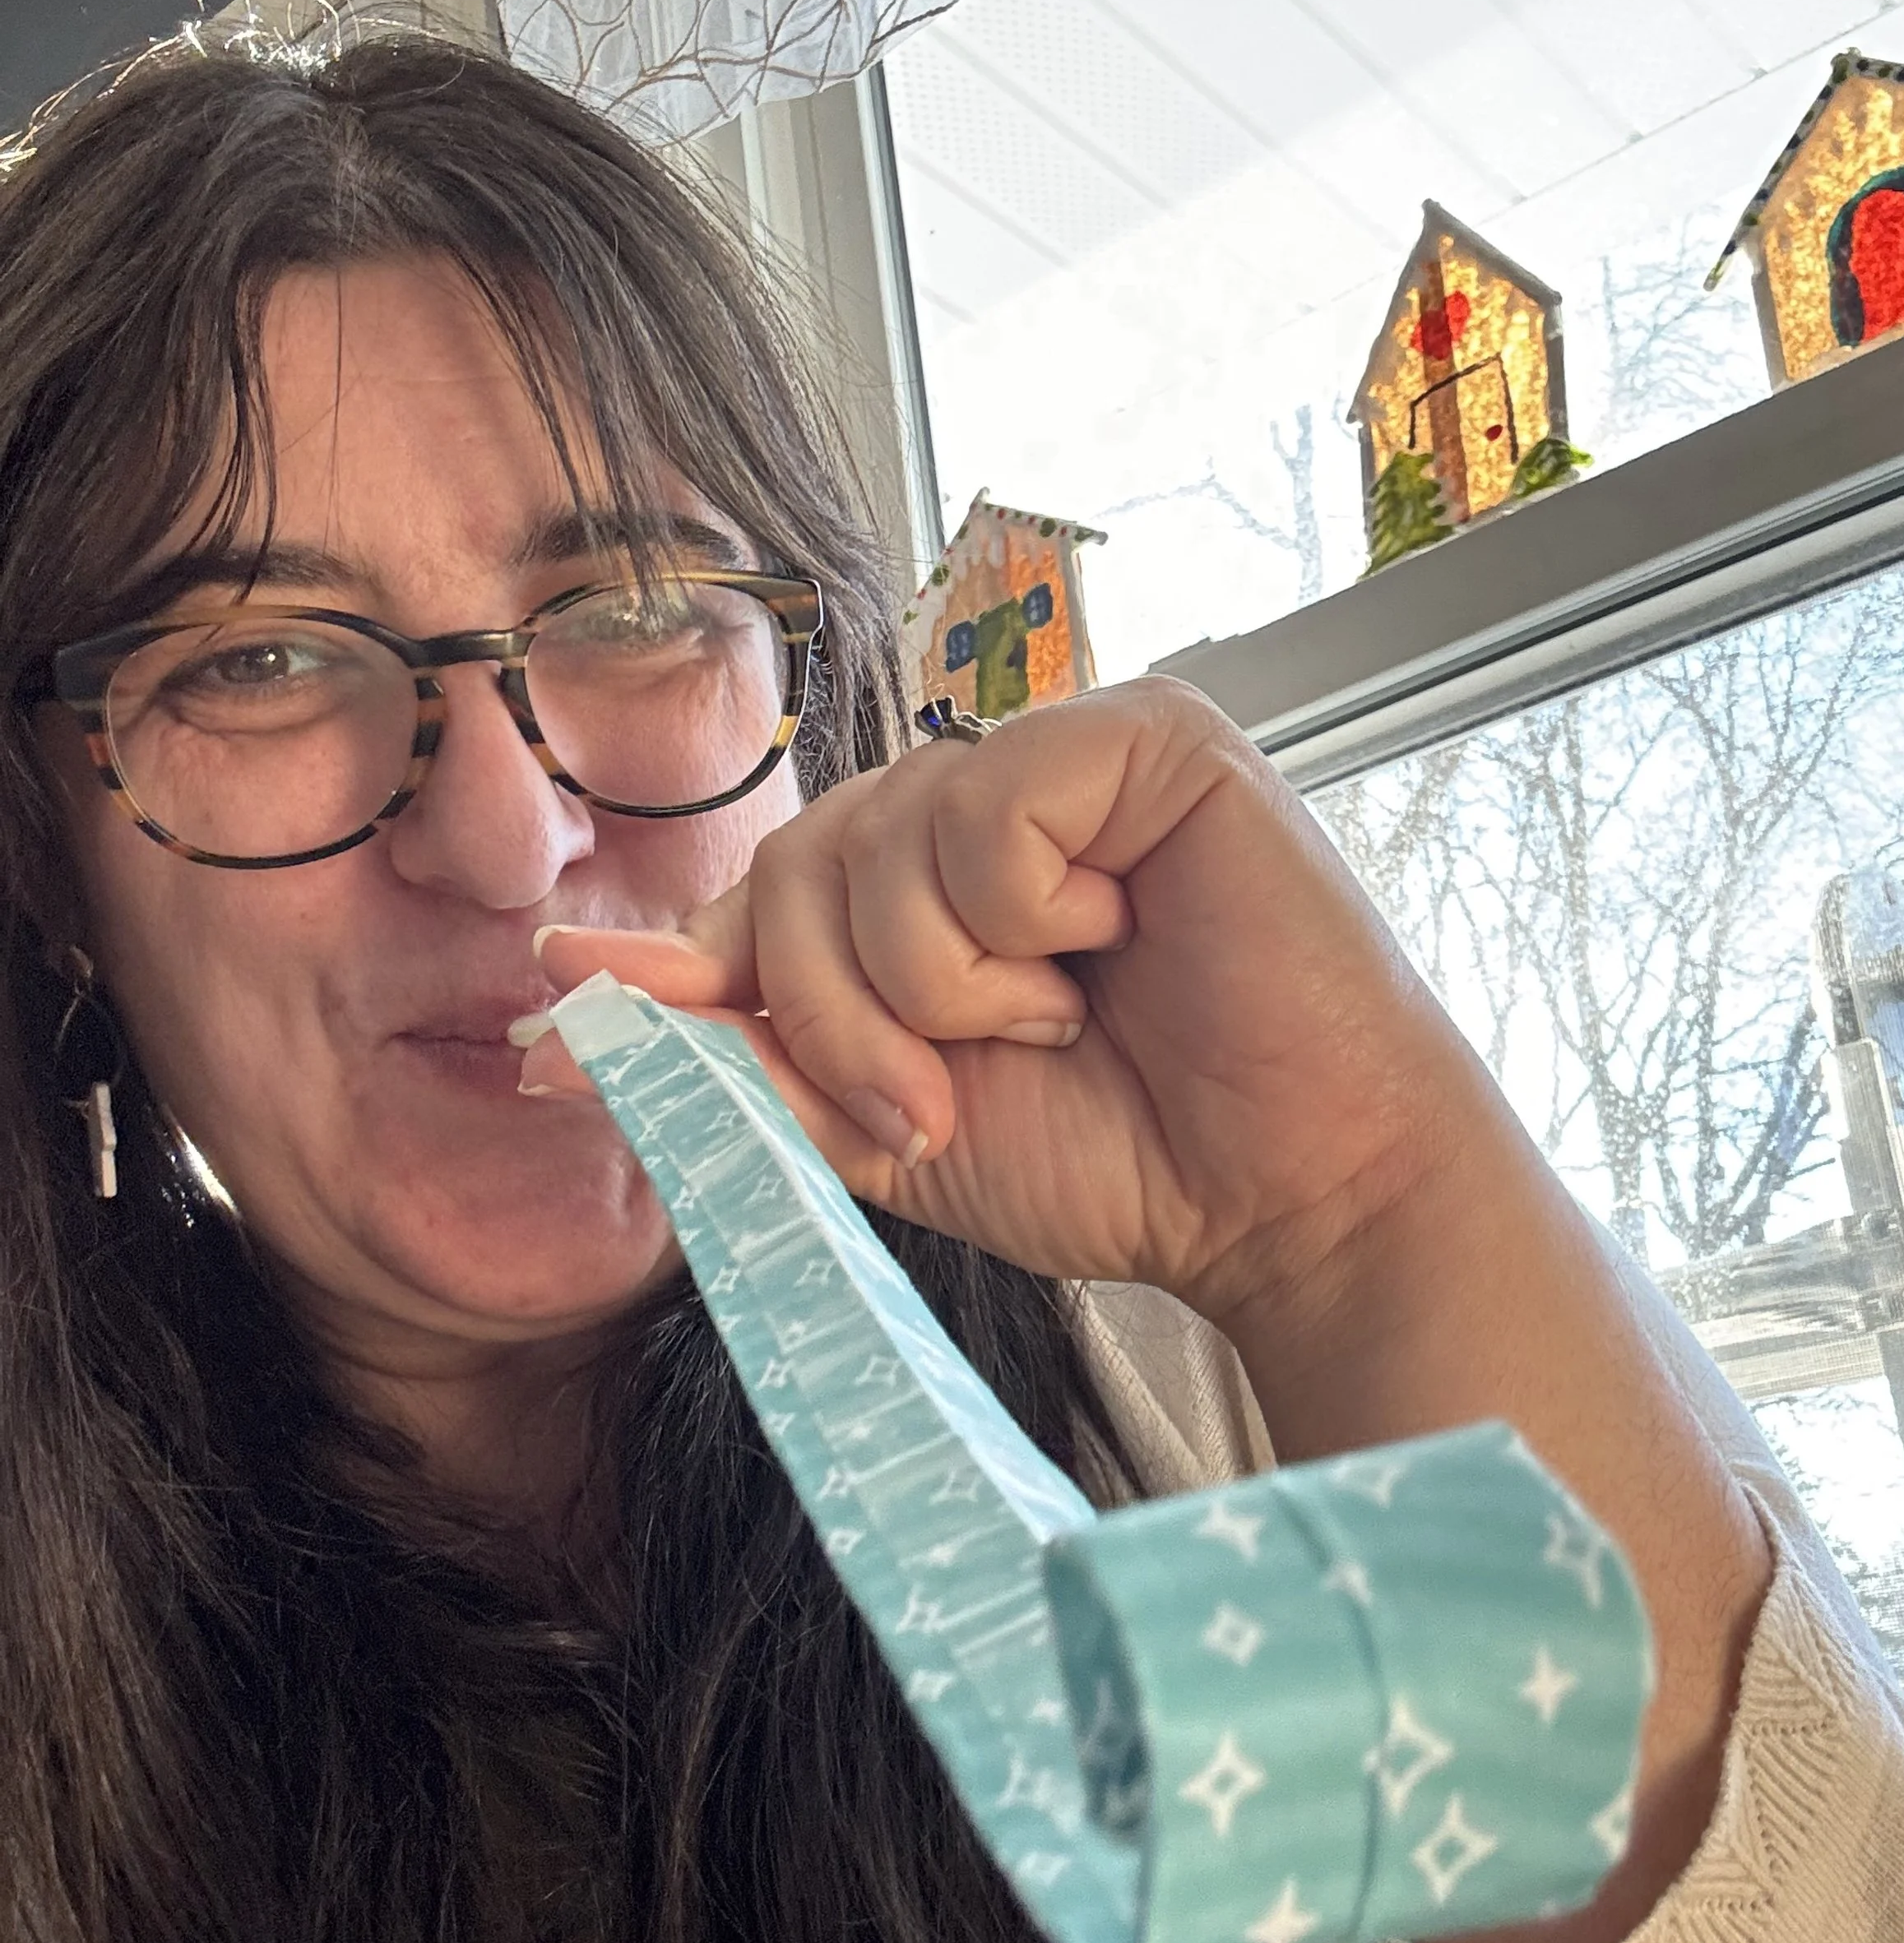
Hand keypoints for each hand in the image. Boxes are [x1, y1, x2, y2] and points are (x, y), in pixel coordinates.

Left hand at [526, 675, 1773, 1942]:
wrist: (1289, 1204)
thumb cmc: (1123, 1160)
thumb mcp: (886, 1124)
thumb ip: (747, 1048)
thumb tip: (576, 993)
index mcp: (935, 876)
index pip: (770, 883)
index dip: (726, 981)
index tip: (667, 1067)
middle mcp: (995, 797)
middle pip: (799, 861)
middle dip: (843, 1020)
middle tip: (947, 1101)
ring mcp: (1071, 753)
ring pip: (880, 843)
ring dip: (945, 989)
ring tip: (1063, 1024)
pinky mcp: (1149, 738)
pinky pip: (987, 813)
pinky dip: (1025, 922)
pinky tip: (1116, 949)